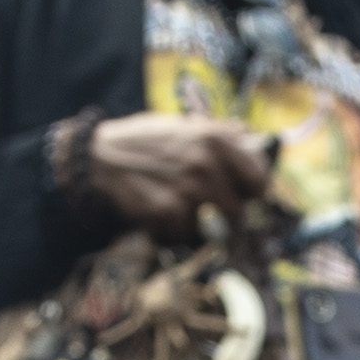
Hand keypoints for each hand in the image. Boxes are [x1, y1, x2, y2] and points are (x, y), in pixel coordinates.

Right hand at [83, 115, 273, 234]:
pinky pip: (186, 234)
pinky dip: (176, 231)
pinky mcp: (166, 211)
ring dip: (200, 224)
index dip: (253, 191)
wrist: (99, 157)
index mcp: (213, 139)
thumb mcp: (185, 124)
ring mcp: (186, 189)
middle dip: (224, 213)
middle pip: (238, 211)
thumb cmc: (145, 140)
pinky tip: (163, 214)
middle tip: (207, 207)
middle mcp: (204, 164)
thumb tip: (255, 140)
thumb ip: (221, 133)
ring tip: (181, 208)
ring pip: (213, 227)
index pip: (259, 179)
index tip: (245, 195)